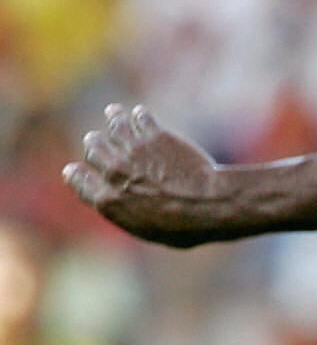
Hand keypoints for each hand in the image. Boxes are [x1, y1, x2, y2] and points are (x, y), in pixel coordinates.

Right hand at [63, 105, 235, 247]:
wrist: (211, 206)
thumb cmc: (186, 227)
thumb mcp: (148, 229)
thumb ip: (126, 211)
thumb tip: (117, 202)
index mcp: (109, 201)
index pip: (77, 179)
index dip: (76, 174)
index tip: (76, 169)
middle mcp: (114, 172)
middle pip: (93, 146)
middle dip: (97, 144)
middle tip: (101, 142)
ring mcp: (133, 150)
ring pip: (113, 124)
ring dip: (115, 119)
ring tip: (116, 115)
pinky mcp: (154, 135)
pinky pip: (139, 116)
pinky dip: (139, 115)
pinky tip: (143, 116)